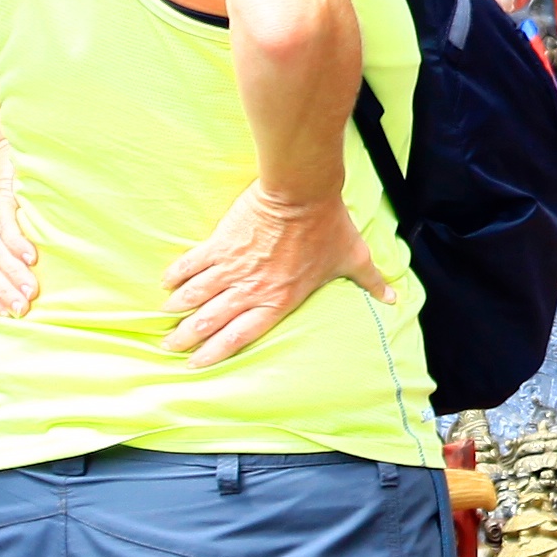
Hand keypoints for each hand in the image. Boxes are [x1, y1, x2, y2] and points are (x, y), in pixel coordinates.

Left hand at [0, 174, 40, 321]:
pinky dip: (18, 243)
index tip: (9, 317)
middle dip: (5, 293)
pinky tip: (31, 256)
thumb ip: (27, 245)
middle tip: (22, 311)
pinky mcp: (5, 196)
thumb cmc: (24, 192)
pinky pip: (7, 224)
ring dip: (14, 274)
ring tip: (31, 291)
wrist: (9, 150)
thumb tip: (50, 275)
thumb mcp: (23, 223)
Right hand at [162, 182, 383, 364]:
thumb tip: (393, 298)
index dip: (216, 352)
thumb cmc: (328, 225)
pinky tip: (164, 284)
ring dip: (178, 310)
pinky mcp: (221, 243)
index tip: (196, 364)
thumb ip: (371, 282)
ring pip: (197, 296)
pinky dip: (176, 274)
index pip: (241, 335)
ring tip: (163, 320)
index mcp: (278, 299)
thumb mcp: (353, 258)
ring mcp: (233, 266)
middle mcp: (251, 289)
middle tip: (169, 347)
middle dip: (188, 337)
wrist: (302, 191)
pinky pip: (192, 263)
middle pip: (211, 321)